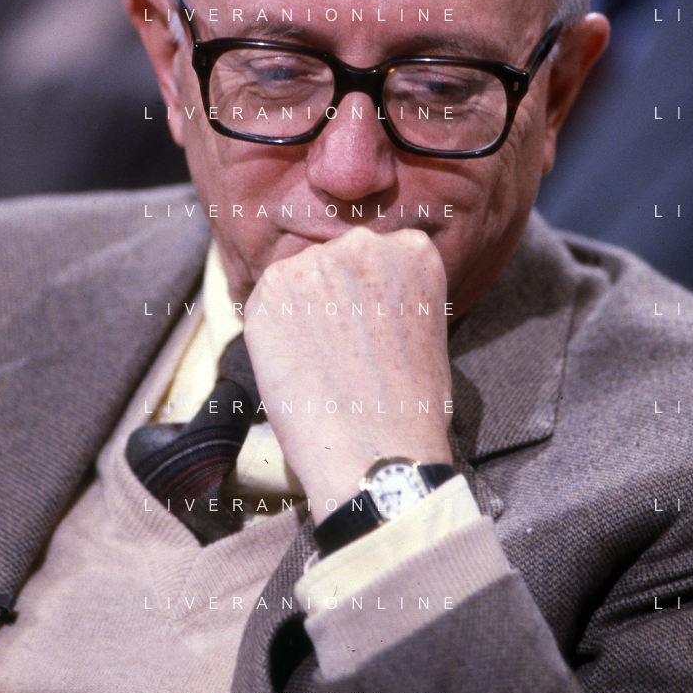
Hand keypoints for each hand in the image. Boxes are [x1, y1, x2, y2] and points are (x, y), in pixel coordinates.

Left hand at [243, 228, 453, 511]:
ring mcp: (316, 261)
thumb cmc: (411, 406)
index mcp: (413, 250)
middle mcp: (365, 243)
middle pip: (335, 261)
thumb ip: (395, 293)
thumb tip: (357, 294)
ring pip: (300, 280)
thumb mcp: (426, 328)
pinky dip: (272, 328)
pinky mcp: (273, 286)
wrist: (376, 450)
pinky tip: (295, 363)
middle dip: (333, 296)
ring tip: (319, 362)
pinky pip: (267, 300)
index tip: (367, 326)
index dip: (366, 294)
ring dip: (302, 311)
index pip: (377, 256)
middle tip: (340, 348)